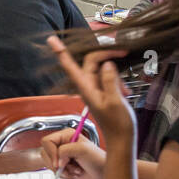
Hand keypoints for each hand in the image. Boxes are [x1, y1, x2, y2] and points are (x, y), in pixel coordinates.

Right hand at [40, 128, 106, 178]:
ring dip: (62, 170)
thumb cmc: (98, 160)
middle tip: (67, 166)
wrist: (104, 174)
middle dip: (57, 164)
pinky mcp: (63, 166)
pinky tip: (74, 173)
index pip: (47, 141)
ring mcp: (62, 156)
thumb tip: (57, 160)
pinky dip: (64, 175)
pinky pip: (54, 172)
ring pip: (49, 164)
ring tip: (74, 170)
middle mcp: (62, 144)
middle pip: (45, 153)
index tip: (59, 162)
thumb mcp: (83, 150)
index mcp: (66, 135)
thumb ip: (65, 150)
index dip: (51, 153)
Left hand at [46, 34, 135, 148]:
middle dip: (105, 55)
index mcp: (86, 88)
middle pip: (90, 61)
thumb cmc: (118, 124)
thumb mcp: (115, 101)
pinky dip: (118, 81)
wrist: (122, 140)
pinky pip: (108, 78)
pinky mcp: (103, 92)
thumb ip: (109, 81)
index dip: (61, 51)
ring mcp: (94, 89)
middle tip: (122, 51)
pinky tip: (126, 92)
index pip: (70, 65)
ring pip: (101, 69)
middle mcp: (87, 86)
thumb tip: (106, 63)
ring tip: (125, 89)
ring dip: (115, 72)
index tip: (52, 38)